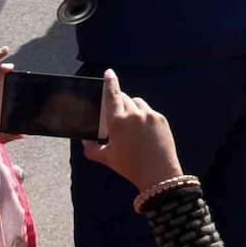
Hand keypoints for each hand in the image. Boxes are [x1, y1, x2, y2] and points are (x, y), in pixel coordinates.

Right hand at [81, 71, 186, 188]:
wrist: (158, 173)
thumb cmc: (130, 166)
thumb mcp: (107, 158)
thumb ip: (91, 148)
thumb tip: (85, 142)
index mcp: (118, 121)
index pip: (112, 95)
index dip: (110, 82)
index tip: (109, 72)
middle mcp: (134, 114)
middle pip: (125, 99)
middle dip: (119, 102)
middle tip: (116, 112)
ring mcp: (149, 115)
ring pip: (138, 103)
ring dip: (132, 107)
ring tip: (129, 122)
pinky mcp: (161, 119)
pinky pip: (149, 111)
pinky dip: (143, 116)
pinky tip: (142, 129)